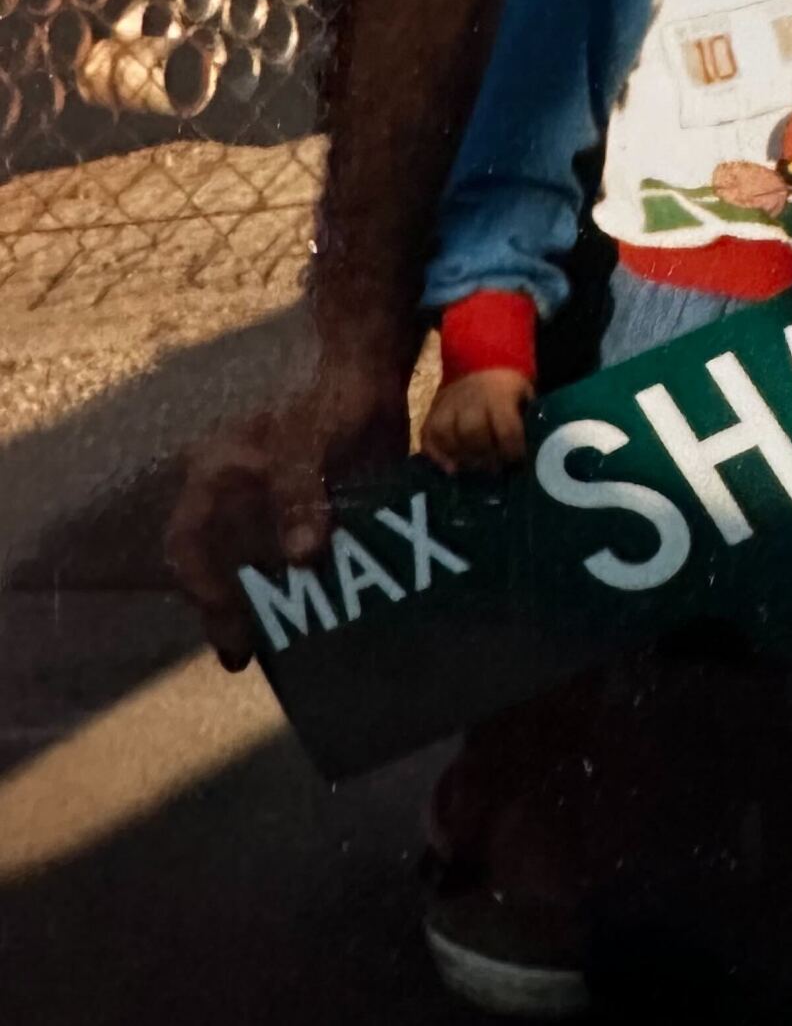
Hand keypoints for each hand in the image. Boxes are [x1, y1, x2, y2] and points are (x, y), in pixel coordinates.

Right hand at [165, 362, 409, 671]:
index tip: (230, 636)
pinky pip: (289, 556)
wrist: (367, 369)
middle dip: (231, 609)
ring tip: (286, 644)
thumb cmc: (329, 401)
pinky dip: (300, 584)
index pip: (191, 545)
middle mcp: (230, 495)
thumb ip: (300, 495)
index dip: (205, 593)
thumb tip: (301, 556)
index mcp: (217, 477)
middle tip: (249, 655)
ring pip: (250, 562)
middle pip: (216, 563)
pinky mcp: (300, 508)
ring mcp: (263, 502)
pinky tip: (321, 608)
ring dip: (264, 600)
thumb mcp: (311, 443)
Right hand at [422, 367, 535, 472]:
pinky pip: (426, 435)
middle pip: (471, 432)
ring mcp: (446, 403)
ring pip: (445, 434)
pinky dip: (436, 455)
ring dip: (460, 456)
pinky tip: (452, 469)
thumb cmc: (509, 390)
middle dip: (484, 456)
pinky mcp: (431, 411)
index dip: (512, 451)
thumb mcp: (526, 397)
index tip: (516, 462)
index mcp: (499, 393)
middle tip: (494, 469)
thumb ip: (529, 420)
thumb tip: (536, 451)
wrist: (482, 365)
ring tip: (474, 467)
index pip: (506, 428)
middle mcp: (469, 397)